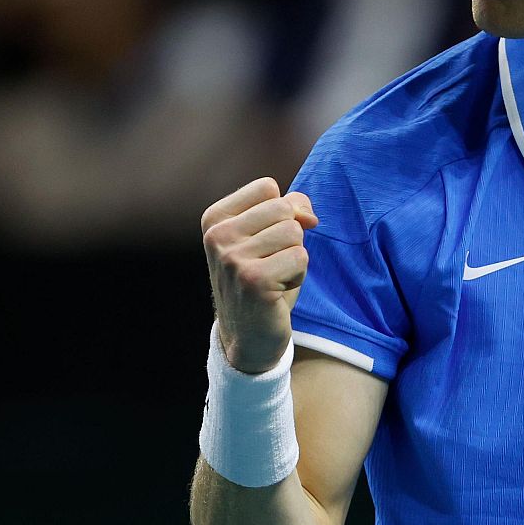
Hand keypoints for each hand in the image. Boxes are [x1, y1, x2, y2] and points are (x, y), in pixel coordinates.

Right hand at [201, 177, 318, 373]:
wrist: (248, 337)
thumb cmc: (263, 280)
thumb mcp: (269, 236)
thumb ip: (288, 208)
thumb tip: (308, 214)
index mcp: (215, 218)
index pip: (267, 187)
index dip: (282, 212)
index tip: (266, 242)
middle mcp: (217, 235)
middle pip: (283, 208)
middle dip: (290, 238)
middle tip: (271, 265)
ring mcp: (232, 258)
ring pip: (294, 232)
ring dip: (295, 257)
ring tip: (274, 278)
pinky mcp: (253, 279)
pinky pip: (300, 257)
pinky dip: (298, 275)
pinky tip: (277, 292)